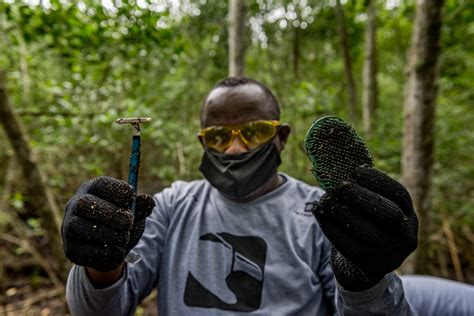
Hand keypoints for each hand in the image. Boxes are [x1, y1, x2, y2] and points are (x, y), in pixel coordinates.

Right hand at [61, 176, 154, 271]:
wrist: (110, 248)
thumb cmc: (121, 222)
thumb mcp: (133, 212)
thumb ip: (141, 206)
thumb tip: (148, 201)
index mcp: (92, 190)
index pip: (99, 184)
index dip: (115, 189)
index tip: (131, 197)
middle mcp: (75, 206)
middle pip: (86, 203)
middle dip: (110, 213)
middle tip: (128, 222)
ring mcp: (69, 228)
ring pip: (84, 228)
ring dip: (110, 234)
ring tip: (124, 238)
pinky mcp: (70, 250)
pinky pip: (86, 251)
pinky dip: (106, 252)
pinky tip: (117, 251)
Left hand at [312, 167, 417, 290]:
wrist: (369, 262)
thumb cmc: (370, 224)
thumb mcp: (377, 208)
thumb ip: (366, 188)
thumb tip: (341, 163)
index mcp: (409, 215)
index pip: (399, 194)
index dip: (378, 180)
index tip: (356, 170)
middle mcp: (405, 235)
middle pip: (387, 214)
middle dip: (361, 196)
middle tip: (339, 186)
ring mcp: (388, 252)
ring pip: (365, 230)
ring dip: (341, 211)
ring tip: (325, 199)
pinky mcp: (367, 264)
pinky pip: (346, 244)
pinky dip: (330, 225)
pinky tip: (320, 213)